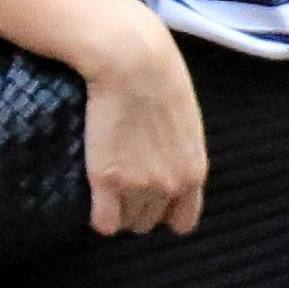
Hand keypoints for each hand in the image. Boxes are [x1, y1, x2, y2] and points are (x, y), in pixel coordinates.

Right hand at [80, 13, 207, 240]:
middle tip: (121, 187)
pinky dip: (98, 216)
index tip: (149, 200)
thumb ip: (181, 153)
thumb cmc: (159, 81)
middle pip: (150, 223)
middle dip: (136, 210)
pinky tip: (94, 197)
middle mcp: (172, 186)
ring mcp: (141, 186)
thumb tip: (167, 165)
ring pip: (127, 224)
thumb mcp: (186, 123)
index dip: (164, 213)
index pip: (183, 221)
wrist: (132, 62)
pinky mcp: (108, 181)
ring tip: (107, 187)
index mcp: (194, 172)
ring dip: (116, 211)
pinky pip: (104, 223)